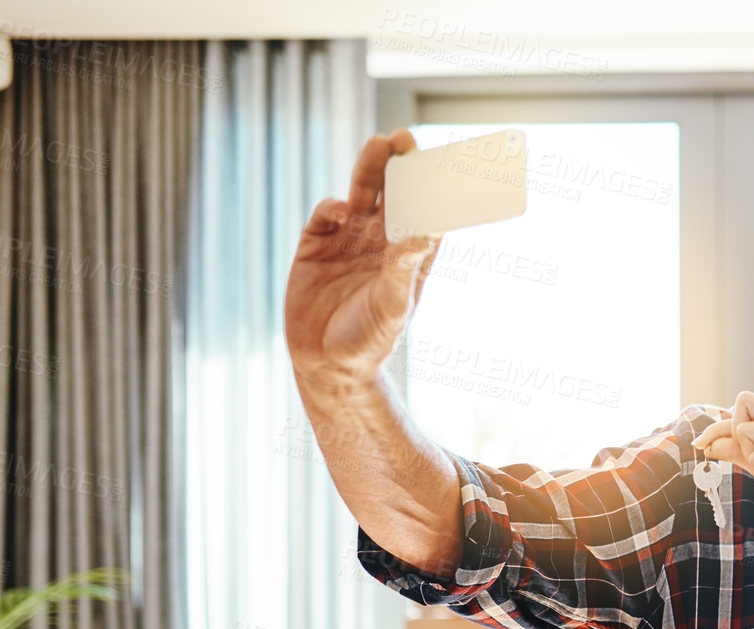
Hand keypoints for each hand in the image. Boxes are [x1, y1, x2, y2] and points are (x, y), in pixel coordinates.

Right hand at [284, 129, 441, 389]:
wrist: (325, 364)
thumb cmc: (369, 341)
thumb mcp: (392, 307)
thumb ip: (405, 270)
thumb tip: (427, 233)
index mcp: (408, 257)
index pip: (424, 212)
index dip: (431, 186)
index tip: (439, 161)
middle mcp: (379, 244)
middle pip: (391, 195)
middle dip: (397, 167)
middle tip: (404, 138)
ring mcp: (347, 242)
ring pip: (360, 195)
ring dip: (369, 171)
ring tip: (379, 146)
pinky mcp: (315, 246)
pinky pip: (326, 215)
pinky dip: (332, 207)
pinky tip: (342, 209)